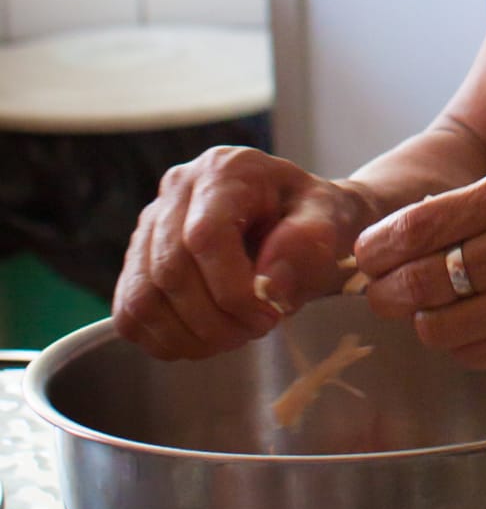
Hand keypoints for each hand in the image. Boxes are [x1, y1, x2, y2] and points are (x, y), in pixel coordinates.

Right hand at [112, 145, 376, 359]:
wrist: (302, 219)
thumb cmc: (316, 218)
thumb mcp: (333, 219)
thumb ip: (309, 244)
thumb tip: (269, 284)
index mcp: (226, 169)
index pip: (205, 236)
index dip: (231, 290)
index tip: (268, 315)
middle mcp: (177, 189)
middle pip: (170, 271)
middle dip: (215, 320)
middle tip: (257, 329)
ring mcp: (150, 224)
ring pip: (143, 298)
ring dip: (190, 335)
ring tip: (234, 334)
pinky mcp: (137, 261)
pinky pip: (129, 314)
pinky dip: (165, 340)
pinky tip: (206, 337)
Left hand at [354, 166, 485, 372]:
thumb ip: (470, 211)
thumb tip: (393, 243)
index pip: (418, 227)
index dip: (378, 248)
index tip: (366, 257)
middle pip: (420, 284)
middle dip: (386, 294)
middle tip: (382, 296)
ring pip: (440, 329)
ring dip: (425, 323)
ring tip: (432, 312)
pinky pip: (476, 355)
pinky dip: (462, 343)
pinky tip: (476, 326)